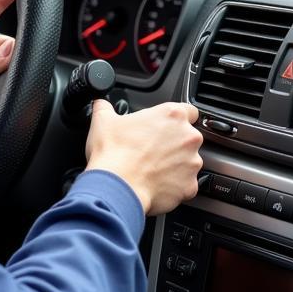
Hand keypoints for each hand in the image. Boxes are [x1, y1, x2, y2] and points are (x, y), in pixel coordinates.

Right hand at [84, 100, 202, 215]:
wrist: (117, 186)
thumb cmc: (113, 153)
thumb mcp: (102, 120)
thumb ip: (105, 107)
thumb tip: (101, 105)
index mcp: (172, 115)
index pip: (190, 110)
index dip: (176, 118)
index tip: (166, 125)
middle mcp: (188, 137)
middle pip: (189, 137)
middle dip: (174, 143)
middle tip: (151, 149)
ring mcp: (192, 163)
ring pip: (189, 161)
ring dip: (175, 164)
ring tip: (151, 169)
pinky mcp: (190, 186)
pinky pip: (186, 184)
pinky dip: (174, 185)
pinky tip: (155, 184)